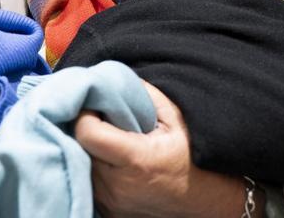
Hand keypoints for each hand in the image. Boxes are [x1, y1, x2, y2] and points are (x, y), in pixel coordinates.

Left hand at [75, 81, 250, 217]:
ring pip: (79, 166)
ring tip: (104, 137)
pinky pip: (88, 182)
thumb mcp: (175, 118)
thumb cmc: (190, 156)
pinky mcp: (108, 211)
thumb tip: (112, 78)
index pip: (87, 133)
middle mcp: (118, 186)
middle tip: (97, 116)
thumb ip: (144, 94)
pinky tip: (106, 158)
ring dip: (85, 148)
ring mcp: (111, 202)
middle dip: (83, 129)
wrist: (204, 200)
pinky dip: (91, 166)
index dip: (85, 113)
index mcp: (137, 159)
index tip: (93, 104)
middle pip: (79, 148)